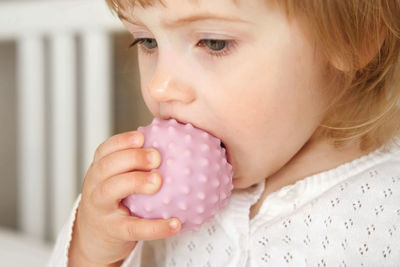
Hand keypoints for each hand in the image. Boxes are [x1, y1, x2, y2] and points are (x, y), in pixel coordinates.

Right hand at [68, 131, 180, 266]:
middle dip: (131, 158)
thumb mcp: (118, 180)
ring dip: (135, 182)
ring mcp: (101, 209)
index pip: (105, 150)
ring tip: (158, 182)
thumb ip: (137, 165)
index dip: (122, 141)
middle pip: (106, 166)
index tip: (142, 137)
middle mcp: (95, 186)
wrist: (95, 239)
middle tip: (156, 157)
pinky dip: (155, 226)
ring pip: (111, 190)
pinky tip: (175, 223)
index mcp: (99, 170)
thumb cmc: (116, 202)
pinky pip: (134, 228)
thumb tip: (175, 147)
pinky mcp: (113, 231)